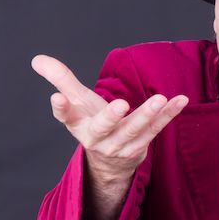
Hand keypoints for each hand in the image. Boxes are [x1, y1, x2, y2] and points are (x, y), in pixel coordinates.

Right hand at [31, 54, 188, 186]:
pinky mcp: (141, 146)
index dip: (61, 108)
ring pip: (135, 130)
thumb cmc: (91, 122)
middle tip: (121, 105)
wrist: (109, 160)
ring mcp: (120, 145)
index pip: (67, 116)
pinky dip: (169, 115)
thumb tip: (37, 59)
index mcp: (79, 125)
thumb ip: (61, 79)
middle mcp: (97, 138)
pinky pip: (156, 129)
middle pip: (103, 127)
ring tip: (160, 99)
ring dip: (148, 115)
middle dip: (111, 117)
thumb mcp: (76, 102)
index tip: (57, 98)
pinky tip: (180, 99)